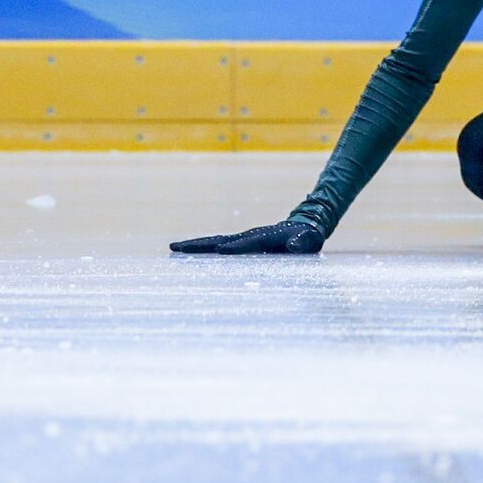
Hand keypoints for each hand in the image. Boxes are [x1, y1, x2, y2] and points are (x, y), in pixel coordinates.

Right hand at [170, 218, 325, 254]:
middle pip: (221, 239)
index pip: (247, 244)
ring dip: (195, 246)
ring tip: (174, 248)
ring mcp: (243, 238)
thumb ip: (302, 243)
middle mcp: (250, 236)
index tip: (220, 251)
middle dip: (201, 244)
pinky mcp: (240, 242)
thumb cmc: (307, 238)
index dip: (236, 247)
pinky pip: (218, 246)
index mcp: (266, 237)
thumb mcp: (308, 241)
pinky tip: (188, 254)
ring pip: (215, 241)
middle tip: (177, 247)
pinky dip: (203, 249)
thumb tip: (296, 245)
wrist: (304, 228)